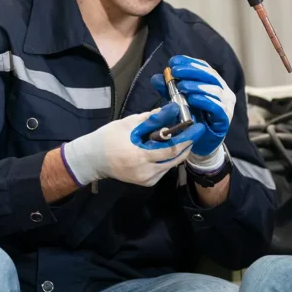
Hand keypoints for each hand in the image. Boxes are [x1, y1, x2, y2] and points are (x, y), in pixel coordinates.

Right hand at [61, 103, 203, 186]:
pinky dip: (169, 158)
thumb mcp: (130, 123)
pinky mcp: (147, 182)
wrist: (93, 159)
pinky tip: (169, 147)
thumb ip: (152, 119)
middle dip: (187, 144)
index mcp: (141, 156)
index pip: (171, 149)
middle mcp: (147, 172)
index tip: (198, 128)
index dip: (187, 138)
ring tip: (183, 136)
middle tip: (194, 131)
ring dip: (179, 151)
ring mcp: (147, 180)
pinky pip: (164, 169)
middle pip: (175, 158)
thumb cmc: (109, 138)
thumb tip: (172, 109)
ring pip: (171, 164)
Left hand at [152, 55, 234, 168]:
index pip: (204, 68)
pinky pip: (217, 107)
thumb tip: (157, 77)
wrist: (201, 144)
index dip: (189, 62)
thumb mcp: (178, 102)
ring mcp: (227, 105)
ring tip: (182, 85)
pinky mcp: (225, 118)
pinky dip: (205, 101)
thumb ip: (169, 90)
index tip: (174, 61)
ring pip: (215, 90)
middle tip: (176, 71)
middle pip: (210, 76)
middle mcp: (224, 91)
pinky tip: (192, 99)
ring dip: (197, 86)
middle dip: (192, 71)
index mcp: (214, 84)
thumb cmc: (193, 119)